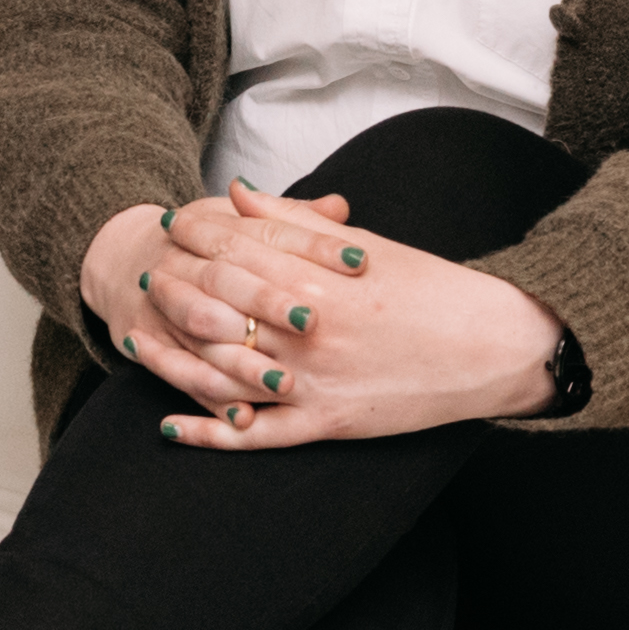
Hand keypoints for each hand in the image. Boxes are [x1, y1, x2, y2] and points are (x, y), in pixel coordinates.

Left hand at [102, 182, 563, 449]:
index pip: (238, 253)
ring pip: (224, 372)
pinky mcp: (329, 424)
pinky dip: (211, 433)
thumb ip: (293, 223)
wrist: (493, 348)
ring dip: (173, 359)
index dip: (196, 237)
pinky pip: (257, 436)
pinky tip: (170, 427)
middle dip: (175, 291)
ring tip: (135, 344)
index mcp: (320, 281)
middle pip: (220, 309)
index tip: (168, 226)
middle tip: (142, 280)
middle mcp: (312, 332)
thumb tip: (234, 193)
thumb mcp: (364, 245)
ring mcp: (317, 382)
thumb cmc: (432, 291)